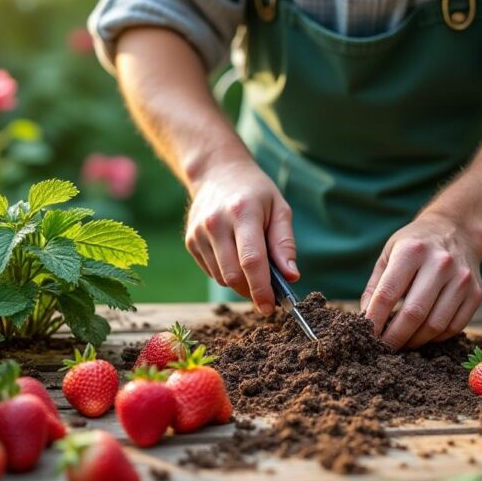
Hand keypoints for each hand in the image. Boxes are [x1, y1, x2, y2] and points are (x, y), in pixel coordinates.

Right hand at [185, 158, 297, 314]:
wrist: (217, 172)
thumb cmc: (255, 192)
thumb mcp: (279, 209)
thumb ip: (284, 244)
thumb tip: (291, 277)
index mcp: (242, 213)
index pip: (251, 261)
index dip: (261, 289)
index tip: (270, 307)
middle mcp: (216, 223)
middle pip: (233, 275)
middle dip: (252, 290)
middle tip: (268, 291)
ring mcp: (199, 233)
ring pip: (221, 278)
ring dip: (240, 282)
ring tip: (252, 264)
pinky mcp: (190, 241)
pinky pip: (211, 272)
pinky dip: (227, 273)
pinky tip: (234, 254)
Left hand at [360, 211, 481, 348]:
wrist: (458, 230)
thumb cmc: (416, 245)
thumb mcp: (389, 254)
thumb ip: (375, 287)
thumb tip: (365, 321)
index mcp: (412, 251)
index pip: (387, 294)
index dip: (374, 320)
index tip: (365, 336)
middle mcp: (440, 263)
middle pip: (414, 314)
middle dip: (394, 337)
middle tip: (383, 348)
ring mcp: (461, 279)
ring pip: (435, 325)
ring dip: (415, 341)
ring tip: (403, 343)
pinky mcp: (476, 294)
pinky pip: (454, 327)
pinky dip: (436, 338)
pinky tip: (424, 334)